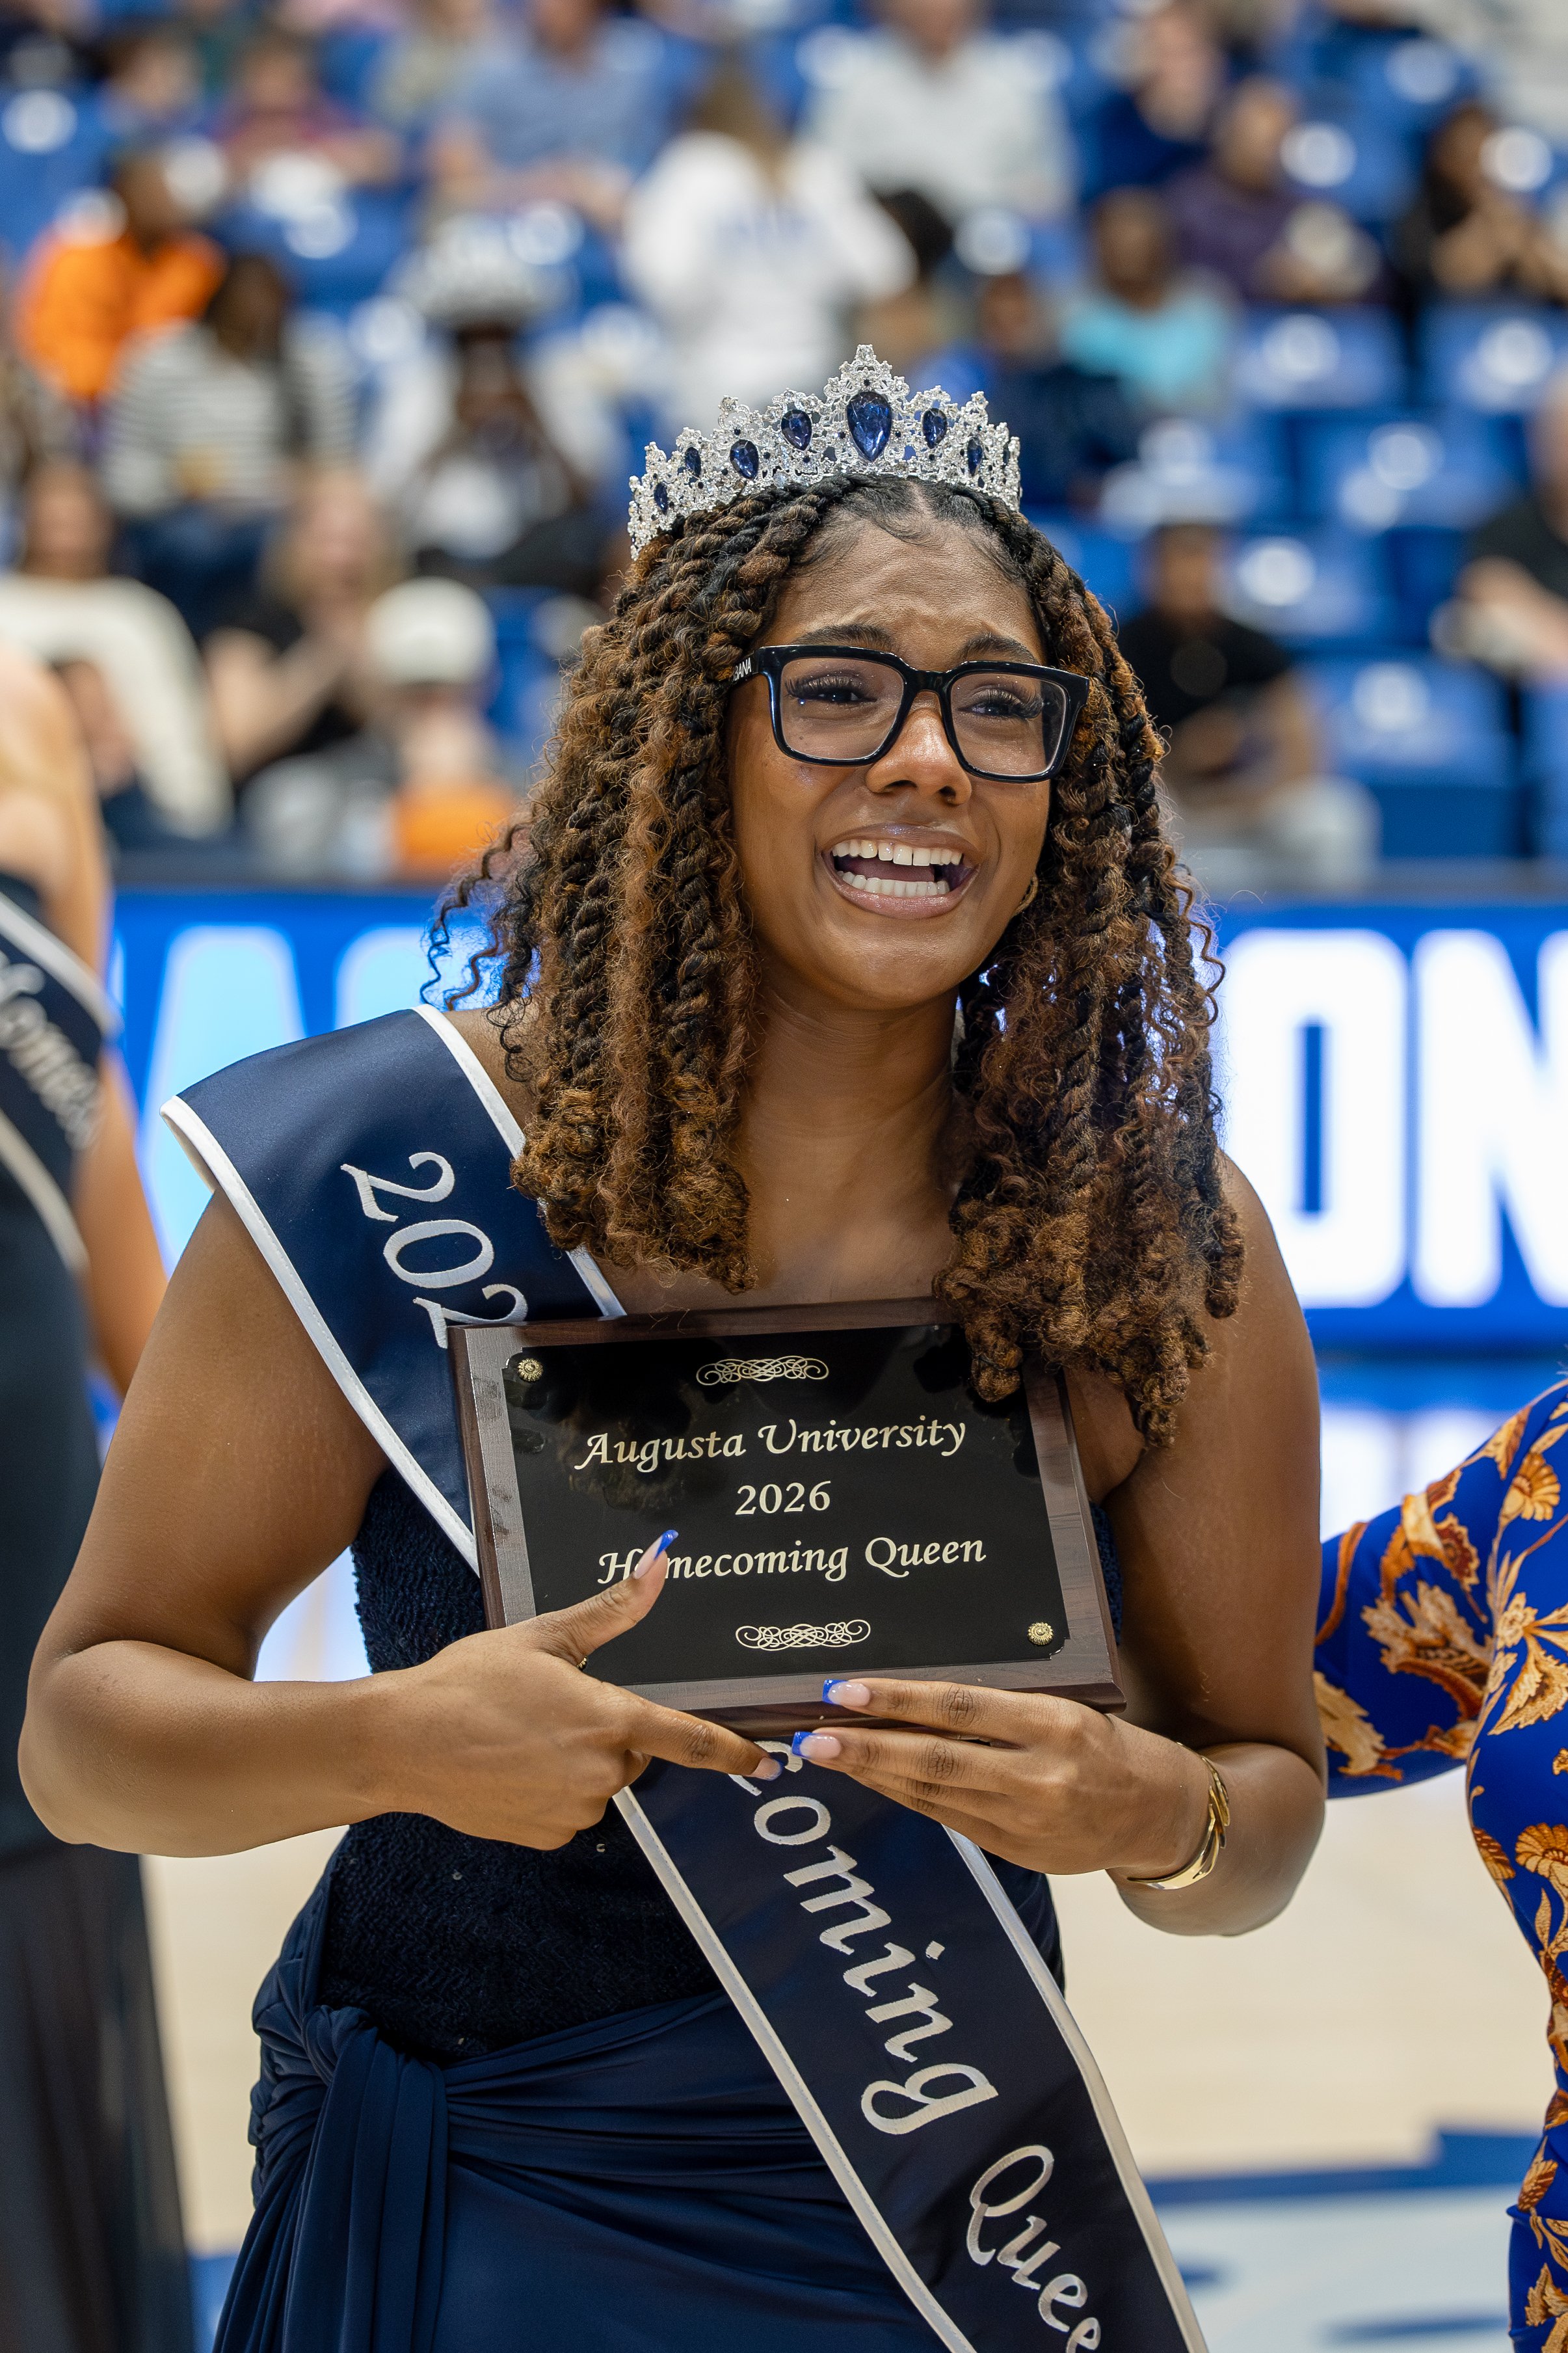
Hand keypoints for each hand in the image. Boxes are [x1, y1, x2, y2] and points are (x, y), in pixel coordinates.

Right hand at [377, 1536, 778, 1846]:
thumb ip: (613, 1609)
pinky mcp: (546, 1836)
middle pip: (631, 1750)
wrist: (403, 1741)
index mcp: (610, 1719)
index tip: (767, 1763)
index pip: (691, 1740)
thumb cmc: (469, 1682)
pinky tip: (512, 1765)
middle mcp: (601, 1772)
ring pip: (599, 1781)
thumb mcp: (544, 1637)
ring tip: (522, 1734)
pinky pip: (569, 1809)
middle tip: (552, 1708)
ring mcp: (574, 1810)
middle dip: (607, 1730)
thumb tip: (660, 1563)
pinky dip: (551, 1789)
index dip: (734, 1753)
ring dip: (578, 1760)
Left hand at [791, 1678, 1210, 1880]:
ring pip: (933, 1794)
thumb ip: (1005, 1704)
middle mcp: (1040, 1778)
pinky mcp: (1015, 1852)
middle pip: (936, 1760)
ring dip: (875, 1774)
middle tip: (814, 1735)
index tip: (846, 1691)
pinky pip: (947, 1818)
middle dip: (868, 1748)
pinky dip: (905, 1795)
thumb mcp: (1069, 1708)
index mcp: (1058, 1727)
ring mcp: (1025, 1822)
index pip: (962, 1709)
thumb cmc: (1108, 1745)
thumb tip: (920, 1692)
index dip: (898, 1701)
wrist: (1159, 1815)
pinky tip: (873, 1777)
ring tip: (827, 1753)